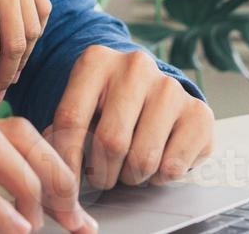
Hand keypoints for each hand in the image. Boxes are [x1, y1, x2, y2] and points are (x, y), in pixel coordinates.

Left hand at [45, 46, 213, 189]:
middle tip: (103, 176)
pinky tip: (157, 159)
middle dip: (102, 173)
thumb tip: (49, 167)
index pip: (71, 119)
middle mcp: (135, 66)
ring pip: (142, 158)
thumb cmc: (108, 104)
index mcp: (96, 60)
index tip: (63, 188)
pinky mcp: (199, 112)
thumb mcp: (80, 105)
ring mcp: (170, 87)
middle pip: (110, 142)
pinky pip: (173, 167)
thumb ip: (60, 132)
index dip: (65, 161)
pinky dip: (160, 177)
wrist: (153, 90)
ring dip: (132, 177)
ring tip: (129, 166)